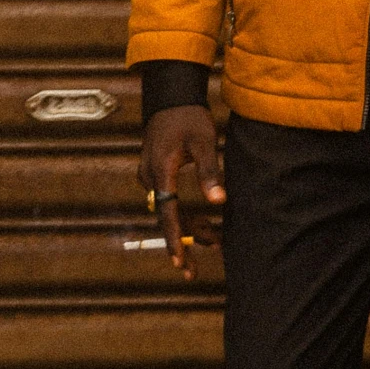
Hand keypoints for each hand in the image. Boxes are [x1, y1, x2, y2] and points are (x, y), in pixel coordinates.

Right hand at [139, 106, 225, 282]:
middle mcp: (150, 177)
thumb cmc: (189, 117)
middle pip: (165, 218)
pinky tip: (206, 228)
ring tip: (216, 245)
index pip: (166, 212)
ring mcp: (150, 177)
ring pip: (169, 212)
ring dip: (189, 229)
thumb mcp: (205, 141)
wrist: (170, 96)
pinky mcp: (155, 175)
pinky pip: (169, 202)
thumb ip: (211, 171)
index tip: (178, 261)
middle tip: (190, 273)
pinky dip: (185, 216)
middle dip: (181, 244)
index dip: (173, 238)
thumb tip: (219, 201)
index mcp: (161, 171)